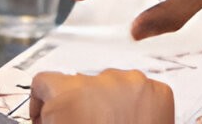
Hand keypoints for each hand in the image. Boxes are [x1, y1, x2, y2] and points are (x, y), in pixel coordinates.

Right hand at [29, 70, 172, 123]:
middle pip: (81, 82)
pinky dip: (137, 104)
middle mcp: (99, 81)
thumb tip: (47, 116)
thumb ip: (52, 117)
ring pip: (112, 84)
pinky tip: (133, 123)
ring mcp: (131, 83)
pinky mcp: (158, 91)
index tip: (48, 113)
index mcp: (68, 93)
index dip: (43, 101)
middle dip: (82, 103)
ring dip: (110, 102)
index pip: (44, 82)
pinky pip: (140, 90)